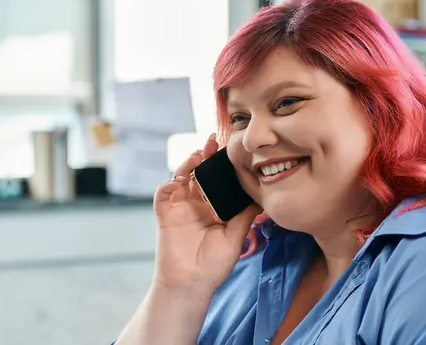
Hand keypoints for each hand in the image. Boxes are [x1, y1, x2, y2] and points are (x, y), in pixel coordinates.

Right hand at [152, 134, 260, 295]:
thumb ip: (245, 214)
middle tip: (215, 141)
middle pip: (199, 172)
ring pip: (181, 176)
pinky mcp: (165, 214)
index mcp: (213, 206)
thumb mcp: (236, 236)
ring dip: (188, 163)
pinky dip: (169, 182)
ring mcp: (180, 206)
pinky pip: (163, 192)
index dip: (222, 164)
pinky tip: (180, 178)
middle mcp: (196, 202)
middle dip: (206, 155)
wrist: (192, 284)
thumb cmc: (214, 264)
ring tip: (200, 154)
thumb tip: (261, 195)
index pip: (218, 179)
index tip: (232, 149)